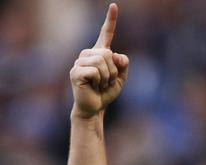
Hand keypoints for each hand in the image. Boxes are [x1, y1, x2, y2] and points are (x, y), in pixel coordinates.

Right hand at [69, 3, 128, 117]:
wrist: (95, 108)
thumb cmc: (105, 92)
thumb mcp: (121, 78)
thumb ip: (122, 64)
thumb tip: (115, 55)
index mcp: (99, 53)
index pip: (105, 34)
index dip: (110, 20)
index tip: (114, 6)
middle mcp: (87, 54)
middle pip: (107, 53)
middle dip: (113, 71)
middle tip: (106, 82)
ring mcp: (79, 62)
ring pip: (102, 61)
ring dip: (107, 77)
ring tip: (100, 84)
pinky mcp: (76, 72)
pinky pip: (95, 71)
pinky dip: (100, 81)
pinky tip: (93, 86)